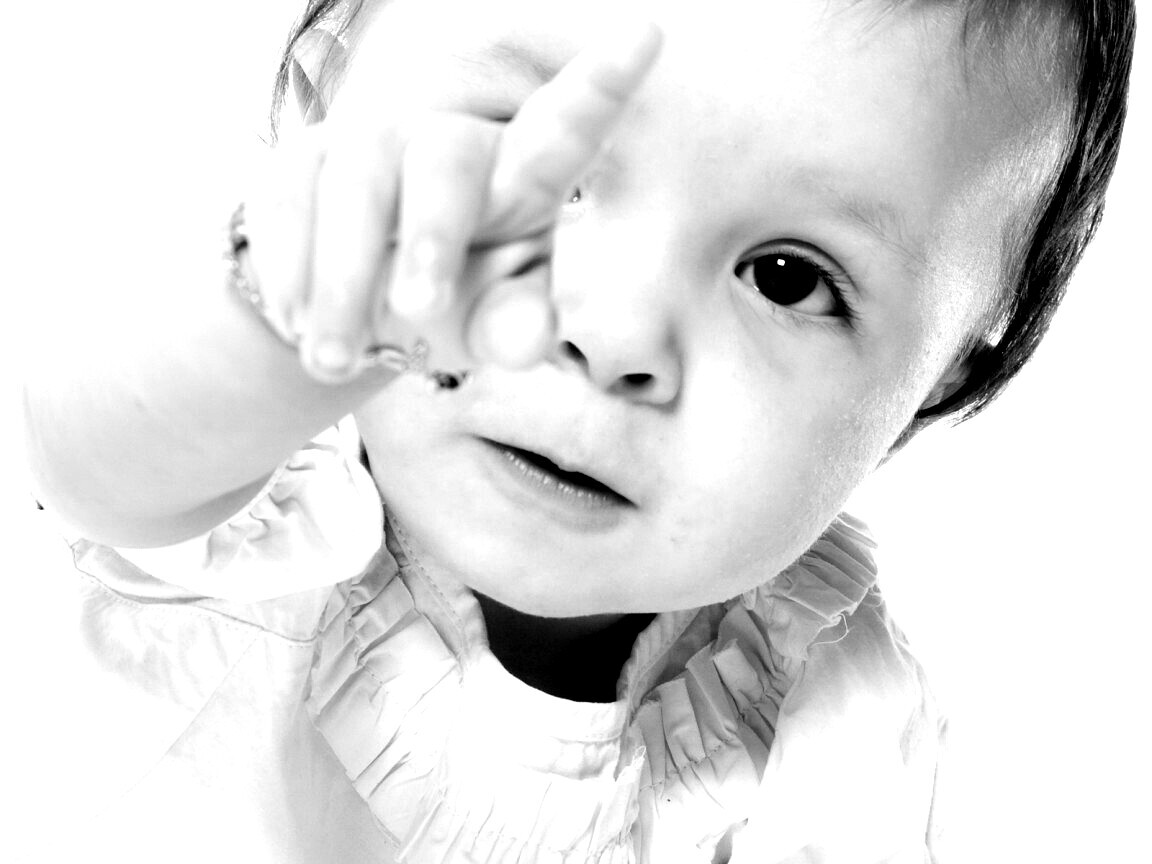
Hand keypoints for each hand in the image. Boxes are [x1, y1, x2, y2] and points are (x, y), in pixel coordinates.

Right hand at [244, 20, 662, 383]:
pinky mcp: (301, 163)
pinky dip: (292, 274)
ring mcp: (372, 145)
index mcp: (524, 176)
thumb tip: (531, 338)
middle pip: (444, 156)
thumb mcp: (492, 326)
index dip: (600, 85)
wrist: (356, 315)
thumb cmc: (456, 307)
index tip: (647, 36)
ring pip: (354, 181)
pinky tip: (298, 326)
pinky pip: (287, 204)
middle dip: (429, 234)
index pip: (567, 127)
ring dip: (342, 279)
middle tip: (415, 311)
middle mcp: (451, 143)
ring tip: (334, 362)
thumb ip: (517, 330)